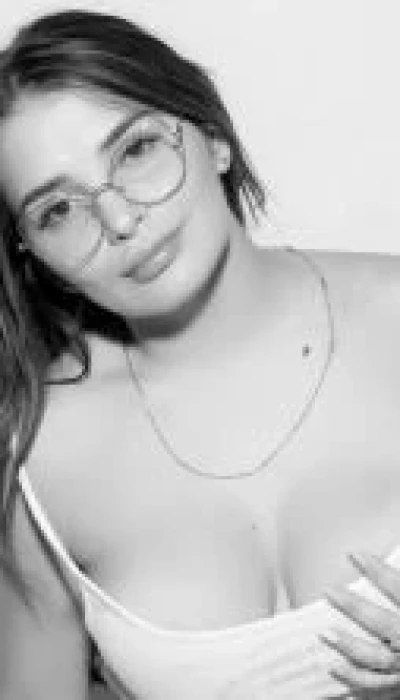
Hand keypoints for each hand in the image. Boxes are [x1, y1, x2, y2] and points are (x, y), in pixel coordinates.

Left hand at [321, 552, 399, 697]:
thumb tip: (395, 551)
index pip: (399, 588)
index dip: (377, 570)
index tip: (355, 554)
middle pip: (382, 623)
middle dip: (354, 607)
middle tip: (330, 592)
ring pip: (375, 659)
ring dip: (348, 646)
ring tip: (326, 633)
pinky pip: (376, 685)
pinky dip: (354, 679)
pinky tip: (335, 667)